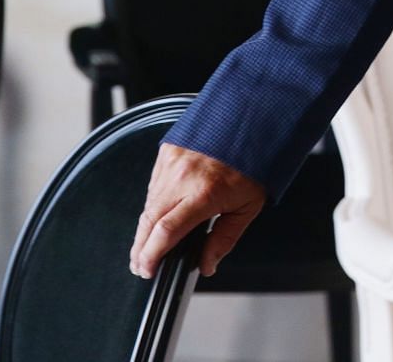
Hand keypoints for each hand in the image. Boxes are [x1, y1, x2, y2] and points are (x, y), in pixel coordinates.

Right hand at [130, 143, 265, 278]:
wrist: (251, 123)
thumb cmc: (253, 164)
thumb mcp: (247, 207)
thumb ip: (224, 239)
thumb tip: (207, 265)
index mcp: (204, 193)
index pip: (166, 231)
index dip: (151, 255)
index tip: (147, 270)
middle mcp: (182, 177)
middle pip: (148, 221)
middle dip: (140, 249)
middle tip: (141, 265)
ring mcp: (171, 163)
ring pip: (149, 204)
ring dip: (146, 228)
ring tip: (149, 245)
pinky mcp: (166, 153)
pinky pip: (154, 185)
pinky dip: (155, 203)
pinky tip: (161, 213)